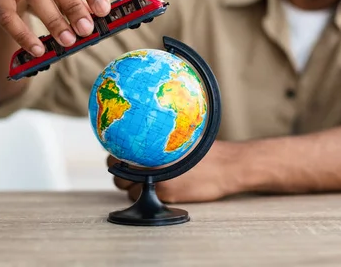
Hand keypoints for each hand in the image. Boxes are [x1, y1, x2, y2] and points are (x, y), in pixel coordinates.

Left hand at [107, 141, 242, 203]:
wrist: (225, 167)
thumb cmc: (204, 152)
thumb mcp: (178, 141)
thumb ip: (155, 144)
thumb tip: (135, 144)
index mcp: (150, 151)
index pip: (115, 158)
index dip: (115, 160)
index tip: (119, 160)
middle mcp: (149, 167)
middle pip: (119, 177)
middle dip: (123, 176)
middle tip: (132, 172)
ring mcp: (157, 184)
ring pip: (130, 192)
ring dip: (136, 188)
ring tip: (151, 179)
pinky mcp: (165, 198)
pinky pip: (147, 200)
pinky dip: (150, 196)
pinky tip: (163, 187)